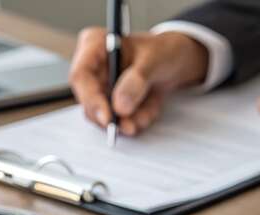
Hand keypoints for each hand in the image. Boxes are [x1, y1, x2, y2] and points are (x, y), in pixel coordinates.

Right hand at [69, 28, 208, 134]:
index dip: (91, 99)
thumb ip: (137, 80)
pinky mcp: (113, 103)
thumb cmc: (164, 51)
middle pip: (89, 101)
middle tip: (131, 126)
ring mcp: (102, 86)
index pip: (81, 76)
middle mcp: (94, 67)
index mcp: (95, 45)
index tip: (108, 117)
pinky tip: (151, 107)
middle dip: (112, 117)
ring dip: (129, 120)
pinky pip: (120, 120)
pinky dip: (137, 119)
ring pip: (104, 116)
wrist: (178, 61)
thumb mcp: (155, 60)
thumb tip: (120, 106)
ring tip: (149, 111)